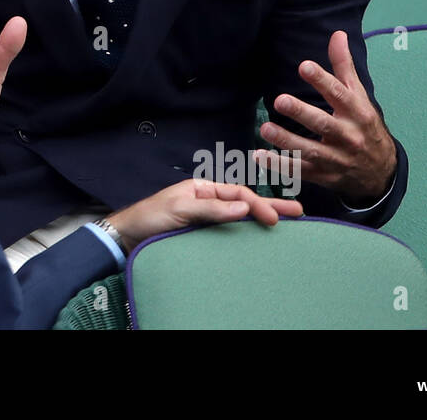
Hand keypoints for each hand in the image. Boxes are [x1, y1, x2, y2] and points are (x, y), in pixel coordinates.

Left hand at [106, 179, 304, 250]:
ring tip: (287, 224)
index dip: (258, 204)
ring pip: (240, 216)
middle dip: (271, 206)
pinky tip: (259, 237)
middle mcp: (208, 200)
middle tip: (299, 213)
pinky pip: (229, 231)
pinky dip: (246, 232)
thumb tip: (244, 207)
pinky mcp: (203, 233)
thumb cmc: (150, 217)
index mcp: (203, 188)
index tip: (275, 218)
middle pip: (244, 202)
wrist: (127, 236)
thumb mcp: (179, 209)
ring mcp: (207, 217)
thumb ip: (211, 208)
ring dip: (262, 219)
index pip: (238, 194)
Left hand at [256, 30, 397, 205]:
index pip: (340, 94)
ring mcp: (335, 158)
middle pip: (323, 124)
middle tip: (280, 100)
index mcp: (357, 113)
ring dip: (286, 141)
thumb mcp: (359, 96)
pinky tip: (259, 156)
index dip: (322, 80)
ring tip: (265, 128)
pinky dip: (280, 166)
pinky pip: (300, 171)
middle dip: (301, 113)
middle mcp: (348, 136)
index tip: (304, 66)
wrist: (381, 172)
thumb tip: (337, 34)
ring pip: (309, 150)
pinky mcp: (323, 175)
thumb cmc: (364, 125)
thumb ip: (344, 66)